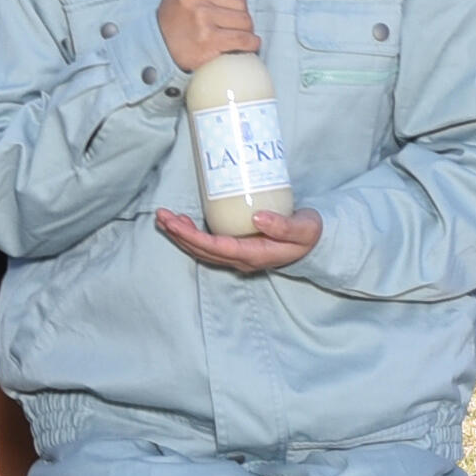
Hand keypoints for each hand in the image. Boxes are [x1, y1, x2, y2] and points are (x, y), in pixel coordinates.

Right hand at [153, 0, 263, 69]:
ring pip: (245, 21)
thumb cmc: (179, 17)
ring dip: (245, 31)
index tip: (231, 4)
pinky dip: (250, 44)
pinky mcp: (208, 40)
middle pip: (241, 1)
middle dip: (240, 14)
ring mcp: (200, 18)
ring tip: (231, 35)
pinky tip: (244, 46)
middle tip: (226, 24)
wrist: (157, 47)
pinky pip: (244, 39)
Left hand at [153, 204, 325, 276]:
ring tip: (164, 219)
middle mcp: (242, 259)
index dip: (193, 237)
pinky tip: (182, 223)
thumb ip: (283, 225)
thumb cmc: (308, 233)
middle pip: (203, 251)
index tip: (174, 223)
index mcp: (254, 254)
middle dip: (179, 235)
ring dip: (181, 236)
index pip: (216, 248)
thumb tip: (257, 218)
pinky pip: (208, 246)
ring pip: (202, 250)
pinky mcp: (237, 248)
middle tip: (161, 217)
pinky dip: (191, 236)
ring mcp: (238, 256)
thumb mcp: (304, 228)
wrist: (315, 242)